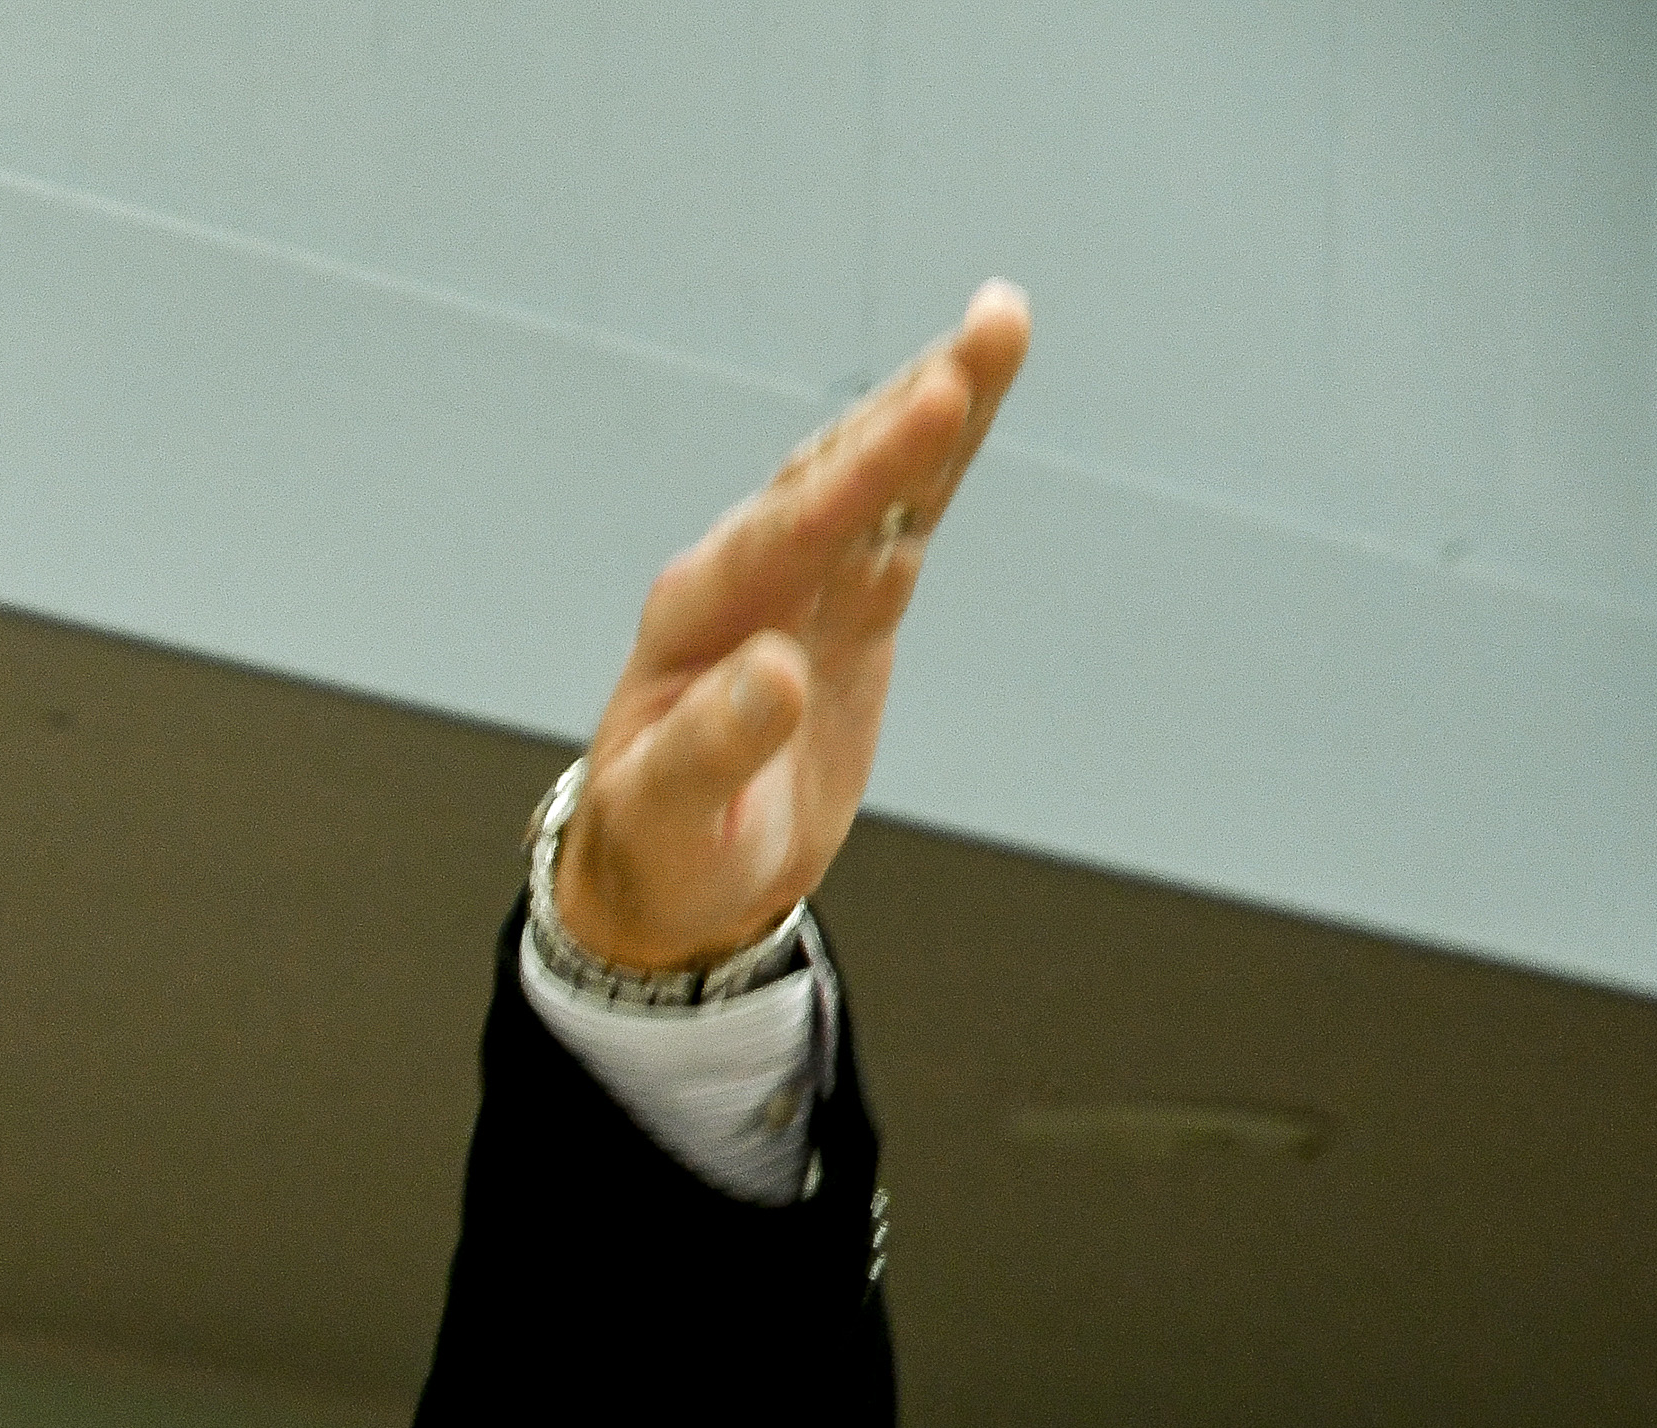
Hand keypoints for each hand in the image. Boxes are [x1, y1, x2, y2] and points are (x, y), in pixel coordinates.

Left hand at [555, 281, 1031, 970]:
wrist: (670, 875)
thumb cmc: (656, 848)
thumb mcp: (666, 820)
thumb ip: (709, 750)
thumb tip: (778, 672)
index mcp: (692, 619)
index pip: (787, 532)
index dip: (862, 472)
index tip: (930, 407)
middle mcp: (747, 581)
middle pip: (837, 476)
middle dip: (912, 407)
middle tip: (992, 326)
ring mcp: (803, 588)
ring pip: (878, 482)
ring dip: (936, 405)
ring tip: (1001, 323)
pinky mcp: (851, 611)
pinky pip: (906, 524)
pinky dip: (940, 465)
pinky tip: (975, 394)